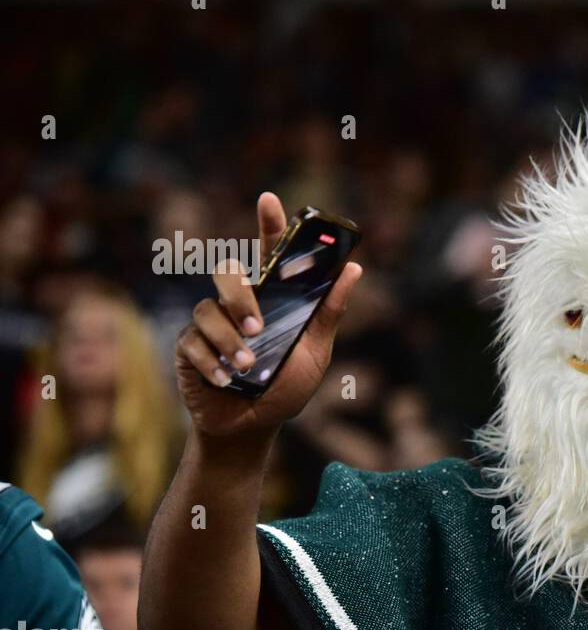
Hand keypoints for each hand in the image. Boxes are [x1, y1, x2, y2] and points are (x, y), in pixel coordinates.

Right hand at [175, 192, 362, 438]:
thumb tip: (355, 267)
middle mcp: (238, 305)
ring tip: (246, 367)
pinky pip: (193, 341)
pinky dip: (212, 362)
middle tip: (258, 329)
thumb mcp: (315, 352)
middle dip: (241, 299)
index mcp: (271, 300)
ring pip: (208, 310)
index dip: (270, 224)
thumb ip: (328, 312)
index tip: (270, 200)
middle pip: (230, 274)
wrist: (251, 429)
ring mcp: (211, 325)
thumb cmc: (285, 389)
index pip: (269, 254)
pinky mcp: (189, 348)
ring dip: (229, 339)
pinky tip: (225, 381)